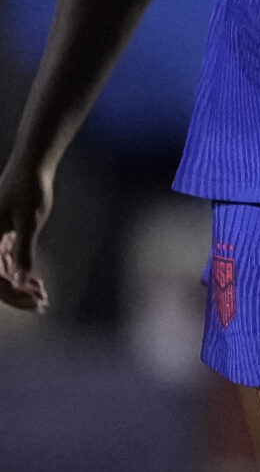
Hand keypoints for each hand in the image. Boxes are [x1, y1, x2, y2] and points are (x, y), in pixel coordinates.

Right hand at [0, 157, 51, 312]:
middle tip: (42, 304)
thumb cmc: (29, 190)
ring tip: (43, 297)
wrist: (32, 167)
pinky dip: (21, 274)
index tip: (33, 301)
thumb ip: (23, 251)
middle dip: (17, 294)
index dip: (12, 294)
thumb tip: (20, 280)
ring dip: (21, 287)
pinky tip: (38, 284)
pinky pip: (7, 261)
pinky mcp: (3, 235)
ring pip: (2, 271)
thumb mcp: (29, 223)